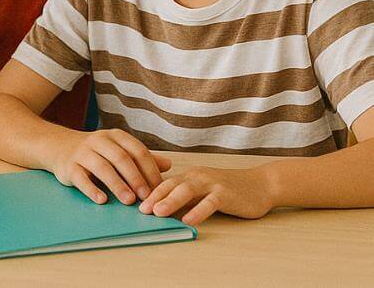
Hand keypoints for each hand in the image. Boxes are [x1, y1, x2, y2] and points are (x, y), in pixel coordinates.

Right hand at [51, 128, 171, 204]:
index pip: (137, 150)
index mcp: (115, 136)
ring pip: (102, 167)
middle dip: (135, 178)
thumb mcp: (118, 150)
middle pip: (121, 158)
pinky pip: (81, 178)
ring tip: (128, 201)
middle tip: (146, 196)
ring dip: (117, 185)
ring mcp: (82, 153)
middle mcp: (98, 141)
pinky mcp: (69, 166)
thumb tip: (168, 165)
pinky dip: (92, 189)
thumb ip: (141, 158)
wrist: (58, 146)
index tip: (158, 188)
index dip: (149, 170)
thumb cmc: (96, 152)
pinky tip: (102, 200)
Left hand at [139, 165, 273, 224]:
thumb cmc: (229, 190)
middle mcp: (197, 176)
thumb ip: (185, 198)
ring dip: (170, 201)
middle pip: (171, 184)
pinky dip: (198, 211)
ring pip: (187, 190)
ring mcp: (212, 184)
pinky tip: (188, 220)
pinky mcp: (226, 194)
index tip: (133, 202)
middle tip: (140, 209)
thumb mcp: (203, 191)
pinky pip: (210, 202)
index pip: (164, 183)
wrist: (261, 184)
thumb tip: (161, 209)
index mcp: (189, 175)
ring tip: (157, 213)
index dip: (148, 192)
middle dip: (154, 196)